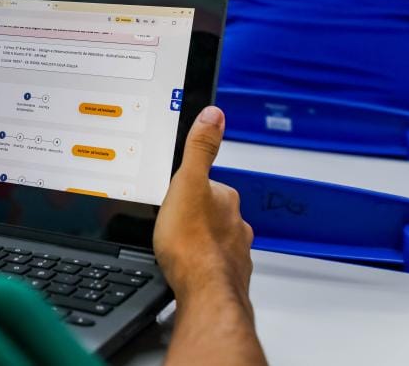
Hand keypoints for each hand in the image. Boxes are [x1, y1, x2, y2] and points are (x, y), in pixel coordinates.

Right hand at [154, 106, 253, 310]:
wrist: (204, 292)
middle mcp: (236, 223)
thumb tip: (214, 114)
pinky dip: (203, 264)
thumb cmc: (191, 244)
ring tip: (178, 247)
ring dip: (201, 241)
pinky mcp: (228, 276)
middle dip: (196, 215)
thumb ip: (200, 149)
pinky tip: (189, 268)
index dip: (189, 188)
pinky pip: (214, 265)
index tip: (175, 195)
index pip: (209, 183)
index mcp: (225, 198)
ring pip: (217, 239)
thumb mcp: (186, 183)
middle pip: (214, 212)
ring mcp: (234, 251)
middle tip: (172, 222)